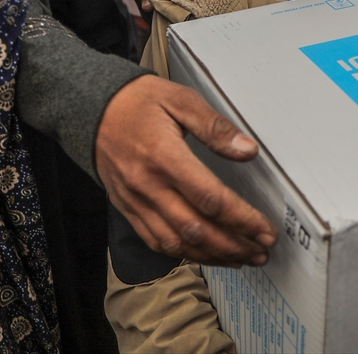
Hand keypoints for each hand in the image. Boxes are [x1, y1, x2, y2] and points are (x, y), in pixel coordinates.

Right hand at [95, 74, 277, 266]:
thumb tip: (248, 150)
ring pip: (176, 242)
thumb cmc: (140, 101)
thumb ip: (215, 127)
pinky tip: (206, 254)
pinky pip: (155, 240)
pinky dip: (184, 254)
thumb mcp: (181, 99)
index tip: (266, 229)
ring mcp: (135, 200)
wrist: (92, 107)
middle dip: (234, 245)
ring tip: (242, 258)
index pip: (210, 199)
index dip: (242, 219)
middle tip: (262, 251)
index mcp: (164, 156)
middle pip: (196, 229)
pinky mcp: (127, 208)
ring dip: (212, 256)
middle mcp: (148, 185)